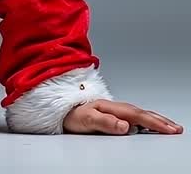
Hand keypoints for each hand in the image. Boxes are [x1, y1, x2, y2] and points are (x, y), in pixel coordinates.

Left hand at [63, 99, 182, 134]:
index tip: (169, 130)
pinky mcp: (112, 114)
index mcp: (111, 107)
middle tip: (176, 129)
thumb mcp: (86, 120)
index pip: (137, 116)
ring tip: (169, 126)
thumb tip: (124, 126)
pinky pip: (134, 116)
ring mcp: (114, 110)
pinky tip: (150, 124)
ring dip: (155, 120)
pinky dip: (146, 120)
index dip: (154, 123)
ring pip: (139, 114)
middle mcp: (115, 107)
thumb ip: (104, 122)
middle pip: (141, 114)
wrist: (61, 110)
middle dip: (160, 121)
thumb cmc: (73, 115)